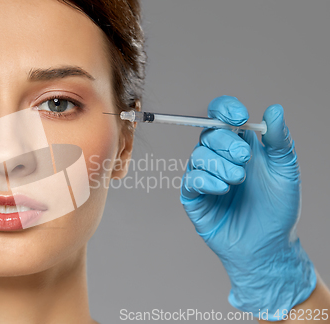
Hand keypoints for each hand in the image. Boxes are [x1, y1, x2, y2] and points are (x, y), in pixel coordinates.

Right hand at [180, 95, 316, 320]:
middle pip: (208, 133)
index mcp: (240, 146)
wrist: (268, 246)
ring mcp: (205, 177)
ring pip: (198, 156)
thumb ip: (279, 140)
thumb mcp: (285, 171)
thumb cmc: (278, 210)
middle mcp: (219, 158)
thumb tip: (274, 110)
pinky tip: (223, 190)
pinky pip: (191, 180)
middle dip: (226, 142)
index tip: (238, 117)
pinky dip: (206, 181)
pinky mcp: (195, 198)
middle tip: (245, 158)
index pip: (222, 117)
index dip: (225, 109)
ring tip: (238, 180)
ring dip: (219, 164)